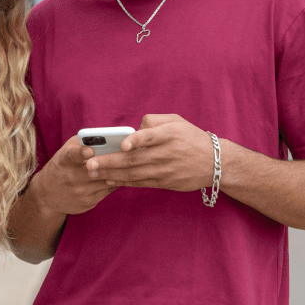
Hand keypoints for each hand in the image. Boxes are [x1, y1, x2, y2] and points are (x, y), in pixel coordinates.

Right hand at [35, 135, 117, 215]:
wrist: (47, 195)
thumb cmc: (62, 166)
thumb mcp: (66, 151)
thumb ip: (84, 142)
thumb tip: (111, 134)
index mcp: (64, 161)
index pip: (72, 155)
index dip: (82, 153)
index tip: (90, 150)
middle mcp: (71, 177)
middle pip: (96, 170)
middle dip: (111, 162)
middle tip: (124, 153)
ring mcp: (80, 192)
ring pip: (106, 180)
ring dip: (117, 171)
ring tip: (126, 163)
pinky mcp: (88, 202)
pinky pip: (108, 190)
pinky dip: (115, 181)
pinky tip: (119, 175)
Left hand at [86, 114, 214, 191]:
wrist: (214, 162)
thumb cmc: (190, 137)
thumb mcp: (176, 121)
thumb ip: (153, 121)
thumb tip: (133, 130)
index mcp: (170, 134)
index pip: (152, 136)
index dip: (137, 140)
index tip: (123, 144)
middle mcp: (167, 153)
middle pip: (135, 159)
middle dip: (110, 162)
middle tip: (90, 164)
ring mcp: (166, 170)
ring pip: (134, 173)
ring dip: (111, 174)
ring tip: (93, 173)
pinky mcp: (165, 182)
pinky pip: (140, 183)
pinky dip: (123, 182)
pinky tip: (109, 179)